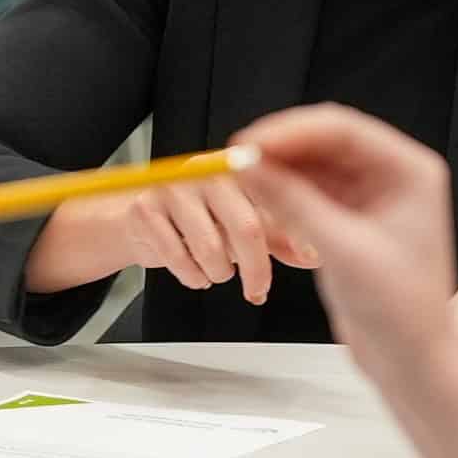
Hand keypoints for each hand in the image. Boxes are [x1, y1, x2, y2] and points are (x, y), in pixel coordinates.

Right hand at [126, 163, 316, 304]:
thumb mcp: (247, 224)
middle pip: (247, 227)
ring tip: (218, 271)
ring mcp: (175, 186)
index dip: (296, 230)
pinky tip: (196, 273)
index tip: (309, 255)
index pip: (277, 197)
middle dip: (257, 268)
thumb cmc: (201, 220)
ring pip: (211, 249)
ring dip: (220, 273)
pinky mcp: (145, 207)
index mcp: (240, 167)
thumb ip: (281, 238)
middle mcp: (209, 170)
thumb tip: (316, 256)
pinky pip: (177, 258)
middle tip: (258, 289)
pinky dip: (192, 276)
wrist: (141, 221)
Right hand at [231, 104, 456, 368]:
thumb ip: (293, 202)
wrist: (409, 360)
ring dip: (278, 168)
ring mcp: (374, 197)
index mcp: (411, 172)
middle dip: (280, 147)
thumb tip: (249, 165)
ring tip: (238, 178)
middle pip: (327, 141)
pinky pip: (312, 190)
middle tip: (233, 158)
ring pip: (316, 164)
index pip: (344, 129)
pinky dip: (284, 191)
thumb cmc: (399, 312)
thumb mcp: (341, 250)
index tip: (247, 143)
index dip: (291, 131)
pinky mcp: (352, 219)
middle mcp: (395, 177)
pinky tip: (256, 197)